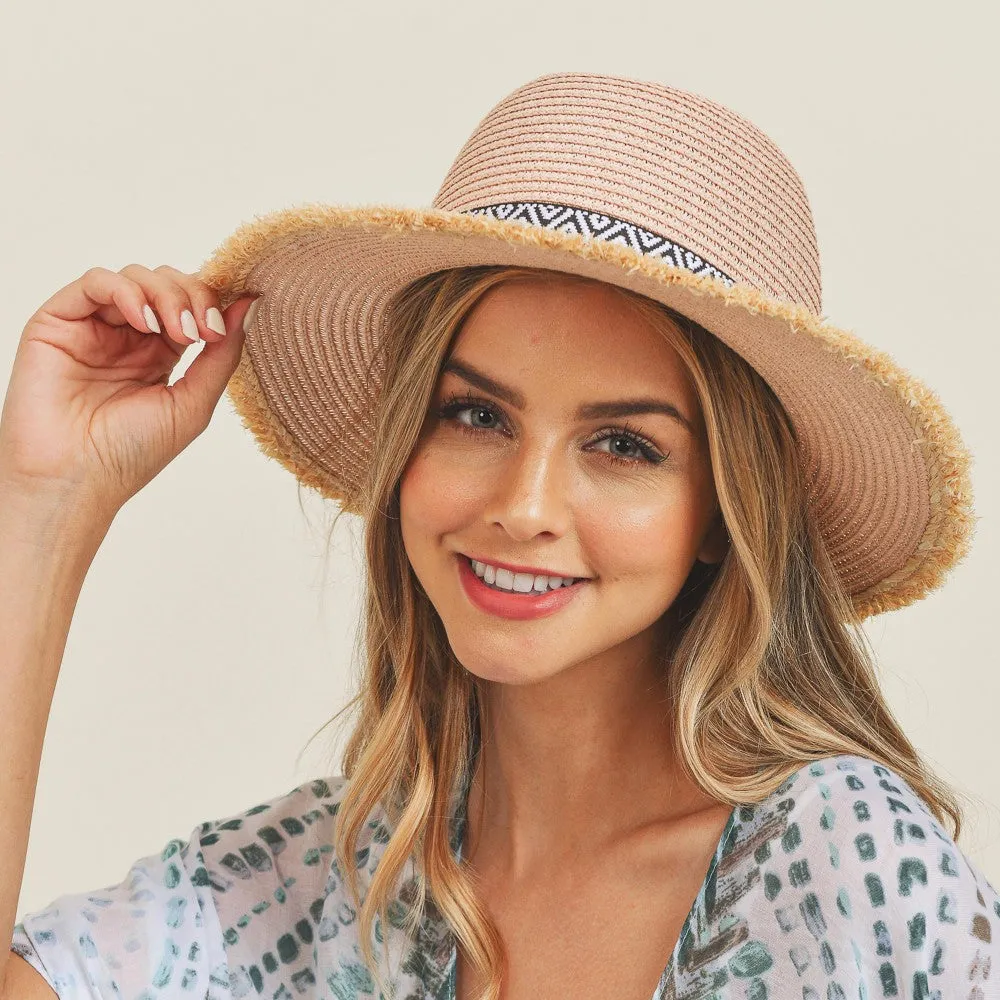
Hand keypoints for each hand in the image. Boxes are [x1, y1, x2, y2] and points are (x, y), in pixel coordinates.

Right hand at [0, 264, 257, 525]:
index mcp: (161, 353)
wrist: (76, 478)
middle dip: (194, 297)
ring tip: (176, 332)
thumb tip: (249, 305)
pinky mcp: (60, 320)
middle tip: (203, 330)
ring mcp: (94, 326)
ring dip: (166, 295)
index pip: (192, 304)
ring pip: (137, 276)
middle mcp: (127, 335)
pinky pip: (96, 281)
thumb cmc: (131, 453)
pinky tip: (144, 323)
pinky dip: (127, 291)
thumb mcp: (194, 403)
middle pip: (168, 284)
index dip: (213, 302)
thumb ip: (223, 355)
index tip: (226, 323)